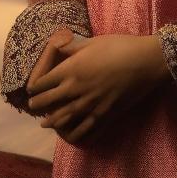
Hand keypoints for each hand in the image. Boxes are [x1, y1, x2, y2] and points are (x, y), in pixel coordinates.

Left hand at [26, 34, 169, 146]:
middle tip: (33, 107)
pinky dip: (75, 134)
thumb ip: (72, 48)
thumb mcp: (92, 42)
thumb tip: (59, 47)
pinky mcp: (104, 116)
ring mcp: (89, 106)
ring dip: (52, 122)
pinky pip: (84, 130)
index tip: (32, 90)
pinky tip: (70, 135)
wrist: (144, 62)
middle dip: (38, 105)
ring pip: (63, 120)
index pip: (43, 83)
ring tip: (46, 123)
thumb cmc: (118, 46)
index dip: (35, 88)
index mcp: (71, 69)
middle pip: (48, 103)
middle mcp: (75, 90)